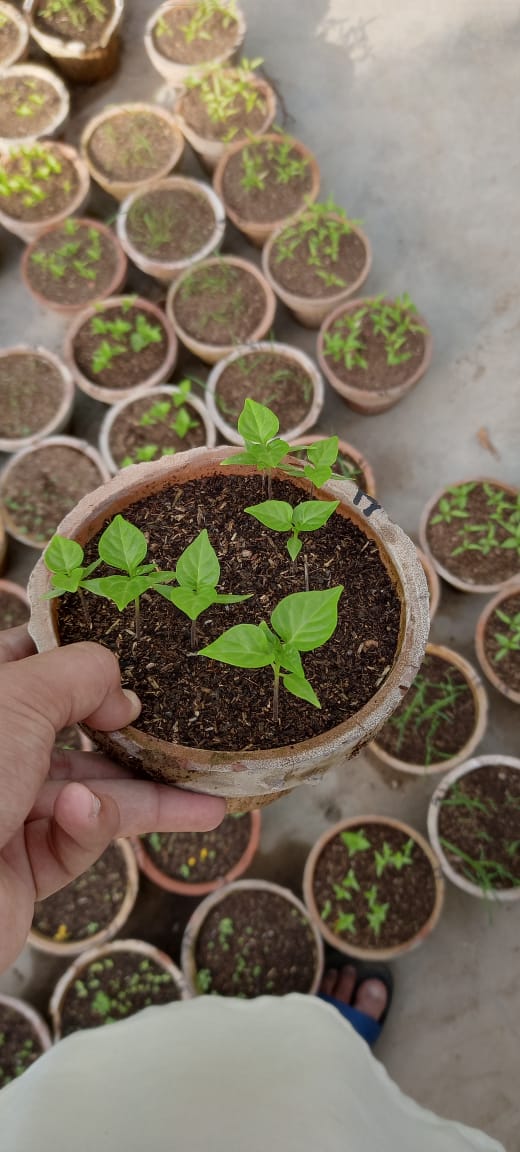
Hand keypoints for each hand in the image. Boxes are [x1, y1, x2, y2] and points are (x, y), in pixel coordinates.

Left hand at [0, 626, 224, 972]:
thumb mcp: (20, 697)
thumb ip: (82, 676)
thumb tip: (123, 695)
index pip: (24, 659)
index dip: (74, 652)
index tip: (131, 652)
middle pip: (71, 731)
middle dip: (130, 733)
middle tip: (185, 730)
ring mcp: (4, 811)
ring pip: (89, 791)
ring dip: (148, 796)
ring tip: (210, 799)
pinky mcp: (21, 867)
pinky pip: (75, 838)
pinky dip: (91, 827)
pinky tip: (92, 816)